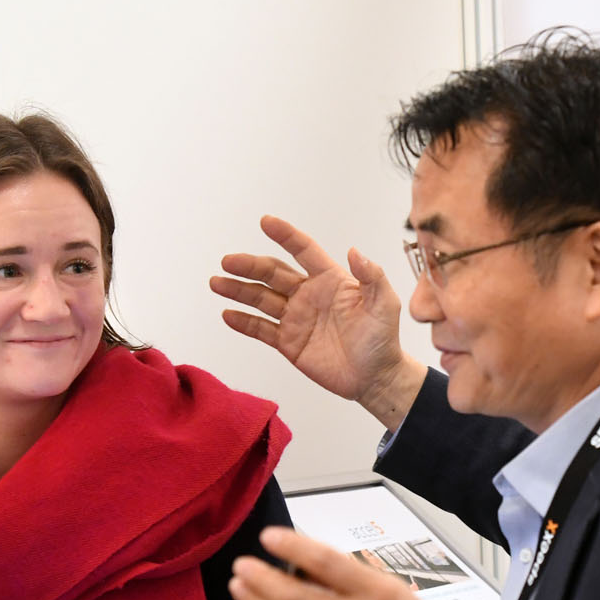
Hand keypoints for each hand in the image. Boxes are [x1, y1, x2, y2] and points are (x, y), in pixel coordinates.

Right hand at [211, 215, 425, 429]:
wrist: (376, 378)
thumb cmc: (383, 339)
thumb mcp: (384, 305)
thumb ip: (372, 277)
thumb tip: (355, 251)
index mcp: (330, 280)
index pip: (304, 251)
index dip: (286, 235)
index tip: (266, 222)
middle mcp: (309, 294)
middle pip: (273, 273)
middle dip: (250, 266)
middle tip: (228, 261)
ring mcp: (296, 318)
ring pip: (261, 299)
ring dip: (238, 290)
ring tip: (216, 283)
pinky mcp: (288, 342)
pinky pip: (261, 329)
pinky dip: (244, 322)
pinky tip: (227, 314)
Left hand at [229, 527, 451, 599]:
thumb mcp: (384, 585)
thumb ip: (343, 575)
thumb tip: (296, 560)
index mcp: (374, 591)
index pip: (326, 563)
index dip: (293, 547)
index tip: (267, 537)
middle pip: (297, 597)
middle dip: (262, 579)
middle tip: (241, 565)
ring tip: (238, 586)